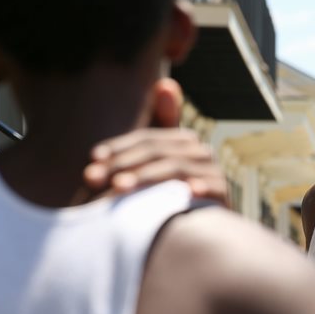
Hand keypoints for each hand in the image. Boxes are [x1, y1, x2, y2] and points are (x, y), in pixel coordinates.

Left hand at [83, 79, 228, 203]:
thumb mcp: (152, 170)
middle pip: (156, 151)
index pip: (145, 139)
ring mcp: (212, 172)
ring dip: (144, 177)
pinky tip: (183, 192)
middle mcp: (199, 151)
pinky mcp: (222, 194)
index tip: (92, 159)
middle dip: (122, 164)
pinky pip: (210, 188)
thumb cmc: (167, 199)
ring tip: (117, 188)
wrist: (202, 231)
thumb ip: (143, 142)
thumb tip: (166, 83)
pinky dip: (199, 188)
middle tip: (93, 178)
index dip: (117, 147)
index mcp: (181, 140)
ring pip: (174, 168)